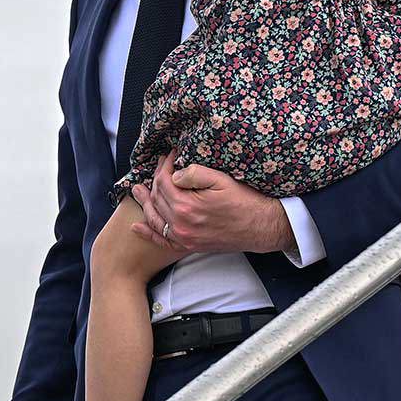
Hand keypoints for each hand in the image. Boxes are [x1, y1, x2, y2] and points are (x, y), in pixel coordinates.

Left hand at [130, 150, 296, 254]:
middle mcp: (181, 225)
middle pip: (157, 198)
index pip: (164, 182)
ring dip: (145, 203)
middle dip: (155, 180)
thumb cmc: (245, 202)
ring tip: (137, 190)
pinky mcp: (190, 245)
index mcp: (186, 207)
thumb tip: (174, 174)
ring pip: (155, 218)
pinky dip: (149, 233)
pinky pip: (163, 241)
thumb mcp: (221, 180)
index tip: (169, 155)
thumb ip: (194, 174)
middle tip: (159, 166)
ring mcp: (184, 238)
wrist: (263, 227)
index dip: (164, 166)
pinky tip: (138, 226)